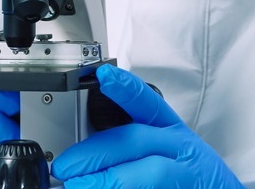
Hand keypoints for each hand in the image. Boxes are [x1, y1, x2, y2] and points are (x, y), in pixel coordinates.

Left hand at [53, 64, 243, 188]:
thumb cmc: (190, 177)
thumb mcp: (167, 150)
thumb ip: (131, 145)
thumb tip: (83, 156)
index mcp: (171, 130)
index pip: (147, 103)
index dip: (126, 88)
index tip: (103, 76)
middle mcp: (180, 148)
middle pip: (136, 140)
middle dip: (95, 153)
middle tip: (65, 167)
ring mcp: (185, 174)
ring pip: (149, 172)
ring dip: (108, 180)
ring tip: (79, 185)